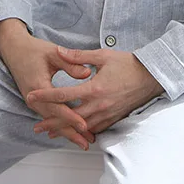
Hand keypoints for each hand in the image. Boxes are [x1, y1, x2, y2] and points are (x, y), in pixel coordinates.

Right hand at [0, 19, 95, 150]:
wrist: (14, 49)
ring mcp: (33, 101)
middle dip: (71, 132)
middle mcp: (33, 98)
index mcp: (38, 86)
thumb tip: (87, 73)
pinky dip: (60, 124)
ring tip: (82, 141)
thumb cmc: (33, 50)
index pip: (57, 107)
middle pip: (54, 120)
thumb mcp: (54, 53)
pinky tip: (70, 130)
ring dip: (66, 131)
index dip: (72, 117)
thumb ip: (71, 63)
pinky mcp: (35, 101)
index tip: (84, 125)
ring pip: (52, 120)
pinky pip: (49, 116)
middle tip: (86, 142)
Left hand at [26, 47, 164, 136]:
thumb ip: (79, 56)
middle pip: (69, 117)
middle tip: (36, 127)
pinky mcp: (114, 118)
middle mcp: (99, 105)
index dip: (45, 96)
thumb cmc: (128, 64)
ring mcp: (107, 114)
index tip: (32, 96)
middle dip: (52, 122)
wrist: (151, 77)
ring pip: (81, 126)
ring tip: (51, 133)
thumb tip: (60, 51)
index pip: (64, 95)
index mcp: (94, 88)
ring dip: (65, 130)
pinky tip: (76, 132)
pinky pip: (96, 128)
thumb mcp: (102, 55)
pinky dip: (83, 131)